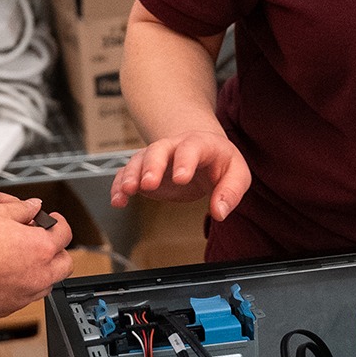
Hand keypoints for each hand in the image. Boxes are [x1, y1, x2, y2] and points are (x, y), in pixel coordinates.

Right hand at [0, 198, 74, 316]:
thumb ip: (22, 209)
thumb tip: (34, 207)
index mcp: (40, 248)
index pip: (65, 235)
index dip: (59, 224)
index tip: (53, 223)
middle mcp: (36, 275)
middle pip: (63, 265)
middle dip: (56, 251)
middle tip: (42, 242)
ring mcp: (21, 296)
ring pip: (44, 285)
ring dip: (40, 271)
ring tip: (21, 258)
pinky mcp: (4, 309)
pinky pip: (22, 299)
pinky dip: (19, 287)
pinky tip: (3, 275)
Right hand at [109, 129, 249, 221]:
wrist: (202, 151)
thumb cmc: (221, 163)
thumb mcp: (237, 174)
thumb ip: (231, 192)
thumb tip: (219, 212)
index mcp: (201, 144)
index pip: (191, 147)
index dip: (185, 161)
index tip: (181, 178)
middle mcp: (174, 146)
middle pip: (159, 149)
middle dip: (152, 165)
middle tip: (148, 183)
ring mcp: (157, 158)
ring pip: (139, 160)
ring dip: (131, 175)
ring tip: (126, 192)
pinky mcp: (145, 171)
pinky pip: (127, 174)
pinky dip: (119, 185)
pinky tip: (117, 200)